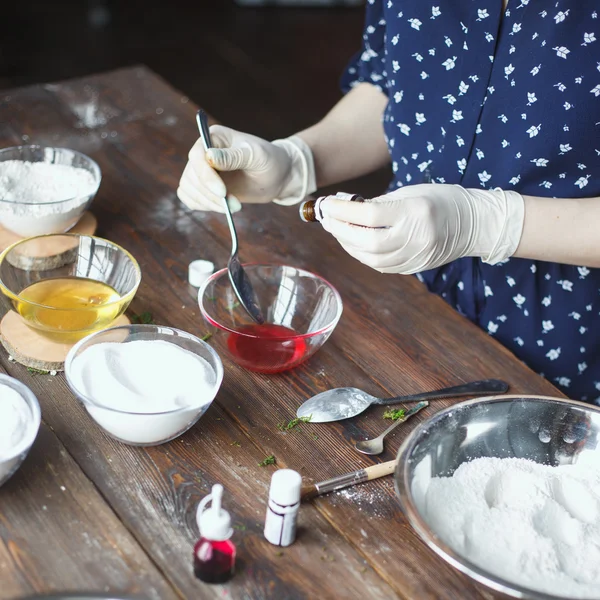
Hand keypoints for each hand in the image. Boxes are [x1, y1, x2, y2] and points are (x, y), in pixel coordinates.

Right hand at [177, 125, 314, 212]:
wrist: (277, 176)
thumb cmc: (269, 160)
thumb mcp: (256, 156)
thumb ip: (233, 156)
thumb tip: (209, 156)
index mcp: (214, 137)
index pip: (197, 156)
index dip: (206, 176)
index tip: (222, 192)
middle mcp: (203, 152)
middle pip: (191, 176)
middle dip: (210, 194)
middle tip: (234, 205)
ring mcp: (202, 170)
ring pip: (188, 188)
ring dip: (209, 203)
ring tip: (234, 206)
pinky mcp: (204, 187)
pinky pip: (191, 198)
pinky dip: (204, 206)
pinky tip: (224, 207)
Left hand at [319, 184, 524, 273]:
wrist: (474, 224)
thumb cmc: (441, 200)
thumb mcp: (411, 192)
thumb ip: (379, 204)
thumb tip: (347, 210)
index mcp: (415, 212)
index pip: (369, 214)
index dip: (343, 210)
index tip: (327, 204)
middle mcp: (416, 237)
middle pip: (367, 241)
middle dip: (341, 230)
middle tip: (327, 219)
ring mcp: (416, 256)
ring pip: (371, 258)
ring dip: (348, 244)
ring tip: (338, 230)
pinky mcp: (414, 268)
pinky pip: (381, 266)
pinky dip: (363, 255)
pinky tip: (354, 244)